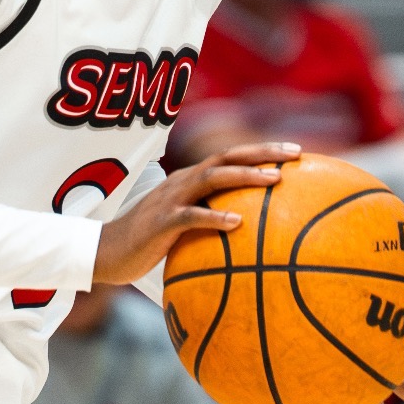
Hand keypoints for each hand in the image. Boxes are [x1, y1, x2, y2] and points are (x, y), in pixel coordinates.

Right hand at [93, 143, 299, 284]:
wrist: (107, 252)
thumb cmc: (150, 242)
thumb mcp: (185, 227)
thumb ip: (212, 222)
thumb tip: (252, 234)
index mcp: (191, 180)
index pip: (231, 157)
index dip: (262, 151)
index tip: (296, 151)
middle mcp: (183, 182)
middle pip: (227, 157)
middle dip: (263, 152)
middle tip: (296, 153)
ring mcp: (171, 200)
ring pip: (212, 178)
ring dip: (245, 177)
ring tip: (275, 180)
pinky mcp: (161, 222)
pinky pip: (191, 216)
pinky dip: (214, 217)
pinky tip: (237, 223)